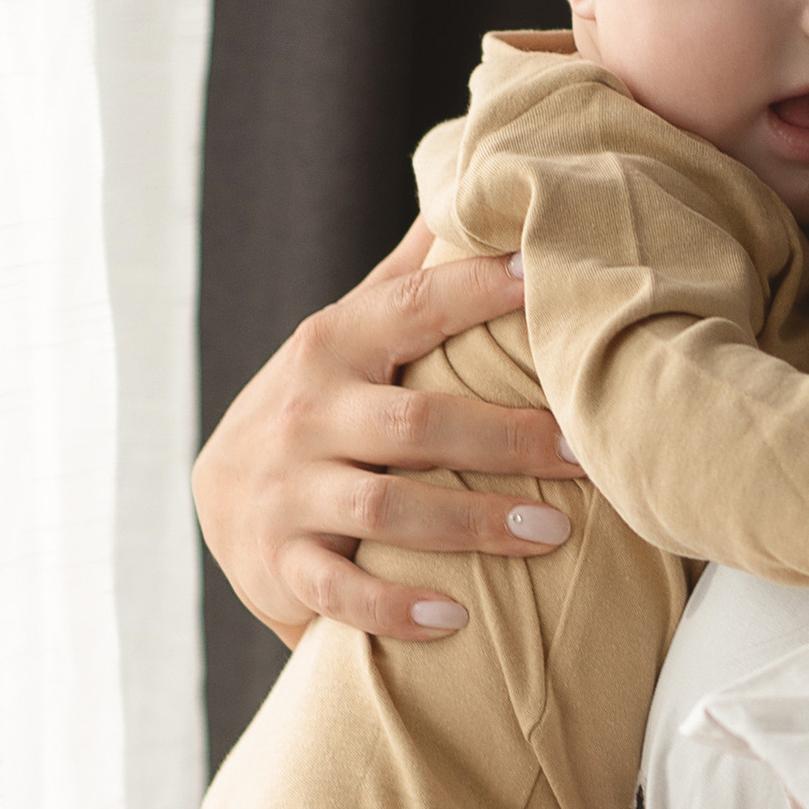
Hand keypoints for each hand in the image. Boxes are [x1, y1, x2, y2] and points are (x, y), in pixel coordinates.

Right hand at [192, 221, 585, 646]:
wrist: (222, 502)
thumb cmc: (318, 406)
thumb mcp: (347, 336)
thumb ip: (405, 277)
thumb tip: (464, 189)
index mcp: (334, 344)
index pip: (411, 308)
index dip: (475, 291)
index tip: (545, 279)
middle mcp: (307, 412)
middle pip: (416, 420)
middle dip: (506, 436)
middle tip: (586, 451)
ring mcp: (288, 490)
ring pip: (388, 506)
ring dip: (473, 522)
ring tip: (551, 532)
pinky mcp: (280, 563)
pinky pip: (339, 590)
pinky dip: (396, 608)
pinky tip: (457, 619)